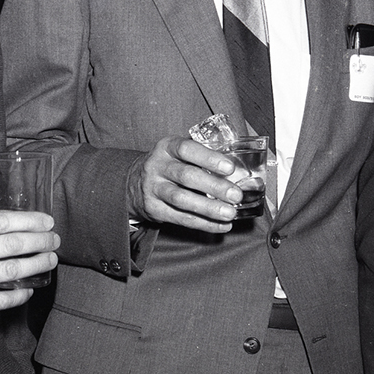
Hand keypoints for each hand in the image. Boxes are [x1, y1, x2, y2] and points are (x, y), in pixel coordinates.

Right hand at [0, 212, 57, 330]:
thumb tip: (9, 225)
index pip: (2, 220)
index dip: (30, 220)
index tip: (47, 221)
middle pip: (13, 243)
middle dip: (40, 241)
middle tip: (54, 241)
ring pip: (13, 269)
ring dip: (37, 264)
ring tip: (50, 260)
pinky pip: (2, 298)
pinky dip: (20, 294)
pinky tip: (29, 289)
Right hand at [130, 136, 245, 232]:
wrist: (134, 183)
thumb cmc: (168, 165)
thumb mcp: (178, 153)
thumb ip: (202, 157)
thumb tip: (239, 171)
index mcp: (167, 147)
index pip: (187, 149)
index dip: (209, 158)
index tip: (229, 167)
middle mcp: (157, 166)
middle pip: (186, 176)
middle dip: (214, 186)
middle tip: (236, 195)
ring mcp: (153, 188)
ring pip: (182, 199)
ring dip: (208, 208)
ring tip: (230, 213)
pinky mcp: (154, 209)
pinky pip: (181, 218)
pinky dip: (203, 224)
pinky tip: (221, 225)